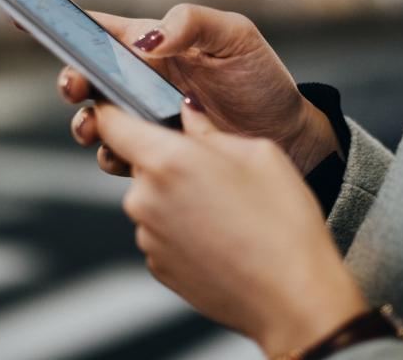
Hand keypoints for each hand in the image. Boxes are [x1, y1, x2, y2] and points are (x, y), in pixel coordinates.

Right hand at [54, 4, 339, 174]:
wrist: (288, 135)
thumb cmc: (260, 78)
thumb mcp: (234, 37)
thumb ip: (191, 24)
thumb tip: (144, 41)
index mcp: (154, 42)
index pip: (98, 29)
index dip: (60, 23)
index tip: (21, 18)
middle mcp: (142, 78)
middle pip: (87, 76)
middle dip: (70, 81)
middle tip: (75, 88)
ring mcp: (146, 117)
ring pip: (97, 119)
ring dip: (86, 123)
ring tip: (96, 127)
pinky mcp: (155, 151)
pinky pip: (119, 155)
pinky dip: (113, 156)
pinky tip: (126, 157)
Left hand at [95, 100, 368, 356]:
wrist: (292, 297)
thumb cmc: (282, 222)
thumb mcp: (257, 153)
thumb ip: (209, 129)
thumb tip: (187, 112)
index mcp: (166, 160)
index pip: (110, 123)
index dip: (111, 110)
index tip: (118, 105)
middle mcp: (144, 198)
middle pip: (139, 163)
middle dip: (168, 159)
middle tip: (215, 170)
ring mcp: (147, 237)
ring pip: (153, 198)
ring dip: (177, 196)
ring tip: (227, 210)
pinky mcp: (156, 266)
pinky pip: (161, 231)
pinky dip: (183, 228)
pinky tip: (222, 236)